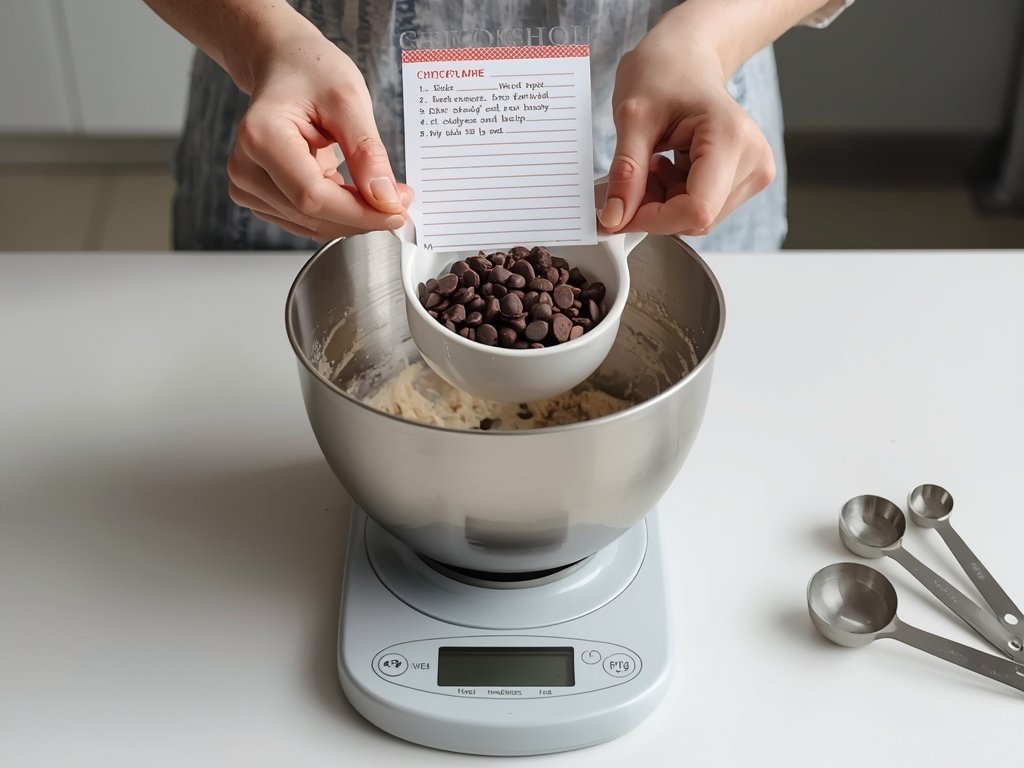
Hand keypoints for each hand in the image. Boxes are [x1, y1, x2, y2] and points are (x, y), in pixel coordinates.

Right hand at [227, 29, 412, 240]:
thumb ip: (366, 153)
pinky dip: (337, 213)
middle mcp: (245, 166)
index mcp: (260, 137)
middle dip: (362, 215)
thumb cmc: (310, 72)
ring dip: (351, 217)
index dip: (360, 212)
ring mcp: (248, 185)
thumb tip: (384, 199)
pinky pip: (305, 221)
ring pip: (311, 225)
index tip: (397, 211)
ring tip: (377, 190)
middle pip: (312, 215)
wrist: (284, 66)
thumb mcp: (349, 100)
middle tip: (399, 200)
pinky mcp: (260, 197)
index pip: (313, 197)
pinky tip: (352, 192)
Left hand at [599, 25, 775, 236]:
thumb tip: (616, 218)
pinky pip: (703, 208)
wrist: (688, 55)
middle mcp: (753, 159)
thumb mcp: (633, 118)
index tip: (620, 213)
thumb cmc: (665, 71)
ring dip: (664, 204)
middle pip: (698, 218)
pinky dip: (674, 198)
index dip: (654, 220)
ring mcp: (754, 170)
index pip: (696, 210)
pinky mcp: (746, 178)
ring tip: (651, 165)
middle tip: (632, 179)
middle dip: (656, 210)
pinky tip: (666, 168)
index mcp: (731, 139)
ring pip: (699, 218)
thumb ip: (626, 172)